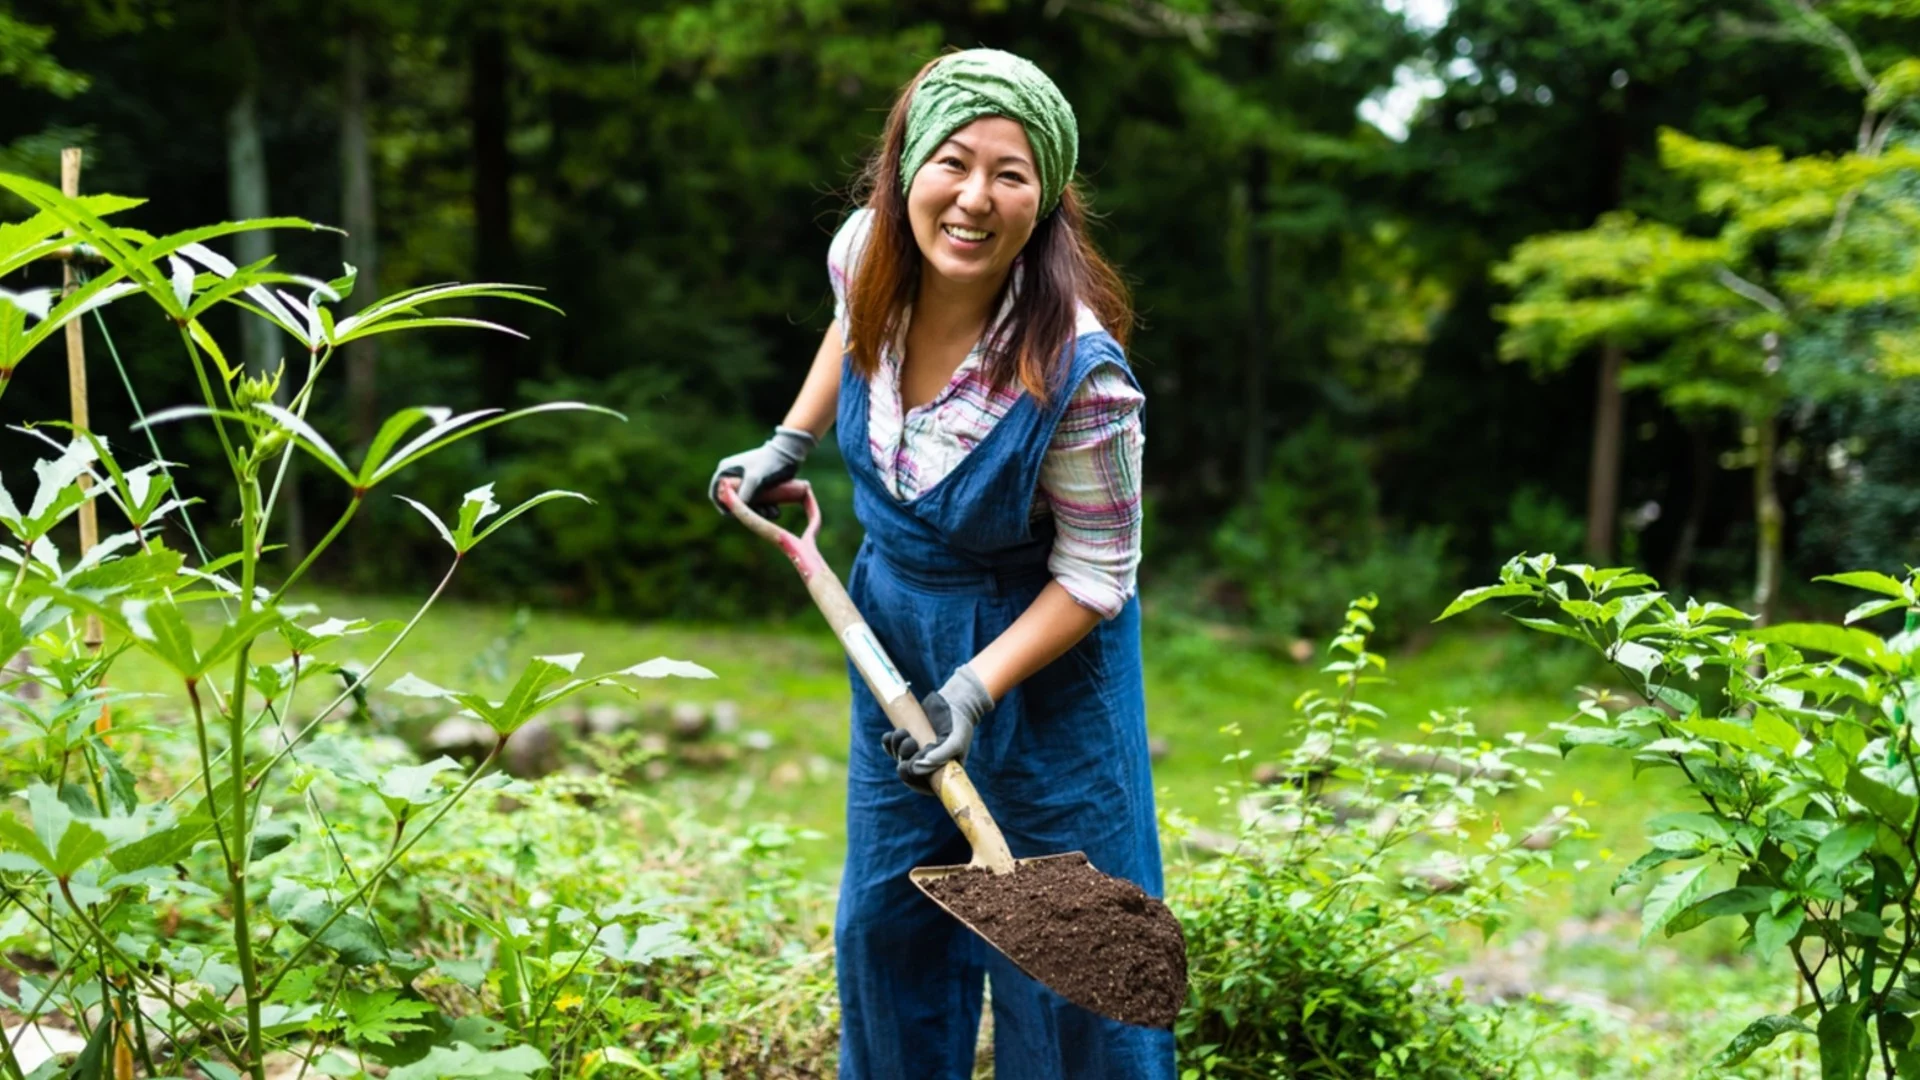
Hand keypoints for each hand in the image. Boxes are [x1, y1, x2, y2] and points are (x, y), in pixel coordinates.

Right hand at [708, 426, 815, 517]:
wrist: (789, 453)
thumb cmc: (770, 462)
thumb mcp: (756, 478)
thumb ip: (745, 493)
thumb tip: (737, 510)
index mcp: (725, 471)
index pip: (716, 494)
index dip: (725, 507)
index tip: (739, 515)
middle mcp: (732, 476)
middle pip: (733, 501)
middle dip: (747, 511)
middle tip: (763, 514)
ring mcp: (745, 481)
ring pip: (747, 504)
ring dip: (759, 512)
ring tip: (773, 512)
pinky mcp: (757, 486)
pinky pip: (757, 502)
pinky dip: (765, 508)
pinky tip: (775, 510)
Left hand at [882, 665, 992, 794]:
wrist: (955, 702)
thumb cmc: (959, 725)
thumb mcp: (955, 741)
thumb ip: (940, 756)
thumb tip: (916, 768)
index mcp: (941, 771)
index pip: (923, 786)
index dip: (913, 782)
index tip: (908, 769)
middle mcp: (927, 764)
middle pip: (908, 773)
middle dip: (903, 761)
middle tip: (910, 742)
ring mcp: (916, 751)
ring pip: (898, 758)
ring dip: (896, 747)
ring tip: (904, 732)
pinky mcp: (908, 737)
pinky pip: (891, 746)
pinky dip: (888, 741)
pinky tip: (891, 734)